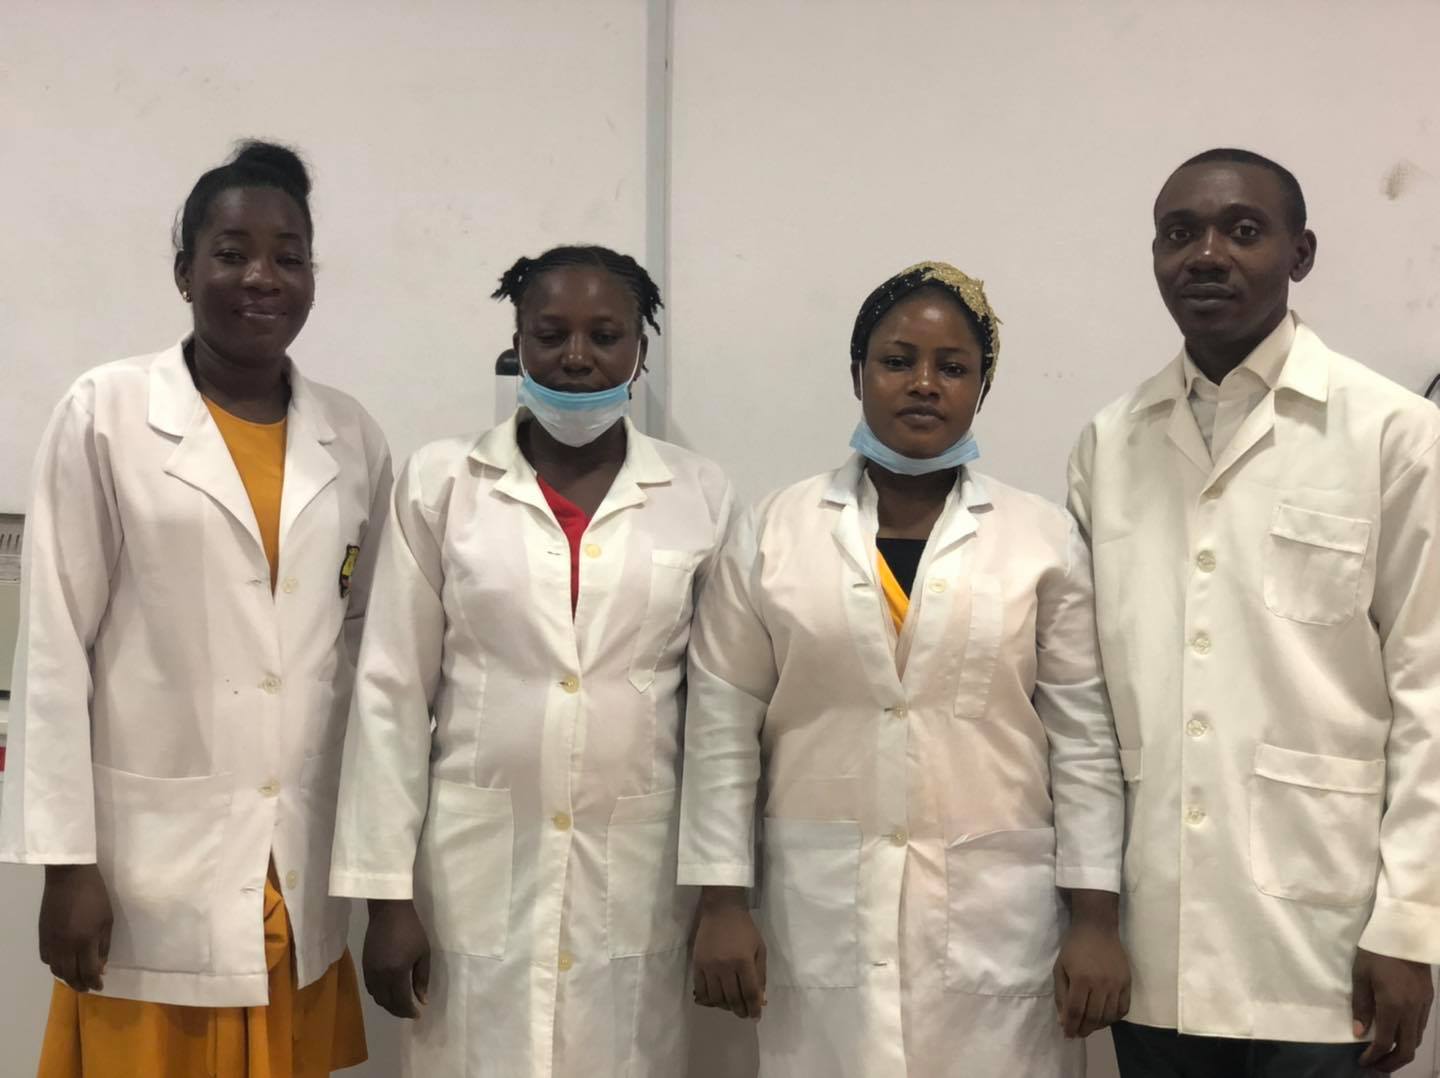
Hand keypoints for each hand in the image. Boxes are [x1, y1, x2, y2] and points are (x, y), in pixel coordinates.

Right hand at [39, 864, 112, 992]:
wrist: (69, 877)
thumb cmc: (95, 895)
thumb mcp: (108, 919)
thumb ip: (104, 945)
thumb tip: (102, 967)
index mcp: (85, 940)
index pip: (89, 971)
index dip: (95, 982)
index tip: (101, 986)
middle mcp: (65, 945)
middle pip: (70, 975)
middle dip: (81, 985)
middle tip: (89, 987)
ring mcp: (51, 941)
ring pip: (56, 970)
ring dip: (67, 978)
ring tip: (77, 979)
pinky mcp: (42, 936)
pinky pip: (47, 959)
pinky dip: (55, 966)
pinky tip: (63, 963)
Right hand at [363, 899, 430, 1018]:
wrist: (389, 911)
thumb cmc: (411, 930)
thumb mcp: (423, 953)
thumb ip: (422, 978)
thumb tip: (422, 1000)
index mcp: (397, 972)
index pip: (401, 1001)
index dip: (408, 1011)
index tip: (417, 1015)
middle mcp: (380, 975)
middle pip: (386, 1002)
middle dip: (398, 1011)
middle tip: (410, 1011)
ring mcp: (370, 970)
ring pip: (376, 997)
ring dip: (388, 1004)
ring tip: (400, 1003)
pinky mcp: (364, 965)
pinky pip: (370, 987)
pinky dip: (379, 994)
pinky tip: (388, 991)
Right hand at [692, 886, 766, 1020]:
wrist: (721, 910)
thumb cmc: (744, 928)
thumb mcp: (759, 948)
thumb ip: (760, 974)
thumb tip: (761, 999)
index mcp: (744, 961)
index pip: (749, 993)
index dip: (753, 1008)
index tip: (756, 1017)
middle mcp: (726, 966)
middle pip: (733, 998)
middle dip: (740, 1011)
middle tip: (745, 1014)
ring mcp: (709, 966)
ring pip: (716, 998)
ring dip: (725, 1007)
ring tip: (731, 1007)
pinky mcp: (697, 964)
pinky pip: (701, 990)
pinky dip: (708, 1000)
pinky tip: (715, 1000)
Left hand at [1053, 889, 1129, 1038]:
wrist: (1097, 928)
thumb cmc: (1074, 947)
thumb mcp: (1060, 968)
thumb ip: (1061, 996)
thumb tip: (1064, 1021)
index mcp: (1081, 980)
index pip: (1076, 1012)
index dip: (1071, 1026)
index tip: (1067, 1034)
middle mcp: (1101, 984)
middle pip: (1093, 1017)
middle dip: (1083, 1029)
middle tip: (1077, 1033)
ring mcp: (1116, 984)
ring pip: (1109, 1016)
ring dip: (1098, 1026)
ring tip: (1089, 1026)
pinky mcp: (1127, 982)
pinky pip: (1123, 1008)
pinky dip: (1114, 1018)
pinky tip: (1105, 1018)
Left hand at [1353, 947, 1432, 1071]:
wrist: (1404, 932)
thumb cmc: (1375, 950)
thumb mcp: (1360, 975)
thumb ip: (1361, 1005)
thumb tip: (1359, 1032)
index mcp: (1393, 1005)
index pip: (1385, 1042)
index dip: (1374, 1056)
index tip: (1363, 1062)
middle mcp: (1412, 1010)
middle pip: (1407, 1049)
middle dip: (1392, 1062)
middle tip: (1376, 1066)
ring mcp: (1424, 1005)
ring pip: (1417, 1039)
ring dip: (1402, 1051)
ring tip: (1386, 1054)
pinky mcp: (1429, 998)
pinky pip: (1422, 1026)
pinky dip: (1410, 1037)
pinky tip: (1398, 1034)